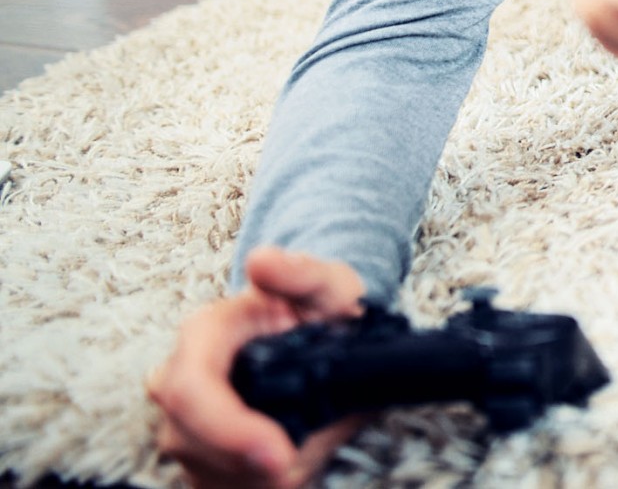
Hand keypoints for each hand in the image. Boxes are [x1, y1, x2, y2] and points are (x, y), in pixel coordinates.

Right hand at [148, 248, 367, 487]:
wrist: (323, 337)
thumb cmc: (321, 308)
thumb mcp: (329, 285)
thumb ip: (302, 273)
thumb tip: (262, 262)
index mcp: (205, 332)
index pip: (190, 389)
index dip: (228, 428)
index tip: (279, 453)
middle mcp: (178, 377)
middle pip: (189, 437)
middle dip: (242, 461)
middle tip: (294, 466)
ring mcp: (182, 417)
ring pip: (201, 465)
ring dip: (251, 473)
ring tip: (301, 452)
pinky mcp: (195, 449)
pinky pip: (213, 478)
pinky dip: (250, 480)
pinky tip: (285, 462)